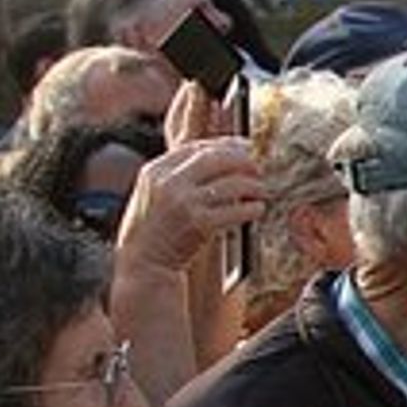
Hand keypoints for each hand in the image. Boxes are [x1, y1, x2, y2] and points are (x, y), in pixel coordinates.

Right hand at [117, 135, 263, 280]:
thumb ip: (178, 174)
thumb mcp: (155, 192)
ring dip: (253, 186)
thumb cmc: (154, 227)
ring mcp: (185, 203)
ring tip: (262, 191)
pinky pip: (236, 211)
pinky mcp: (200, 224)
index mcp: (155, 170)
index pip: (196, 147)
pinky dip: (252, 208)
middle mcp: (169, 183)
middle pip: (215, 159)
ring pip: (231, 184)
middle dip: (242, 160)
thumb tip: (219, 156)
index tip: (244, 146)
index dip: (224, 145)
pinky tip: (258, 209)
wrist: (144, 262)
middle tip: (258, 167)